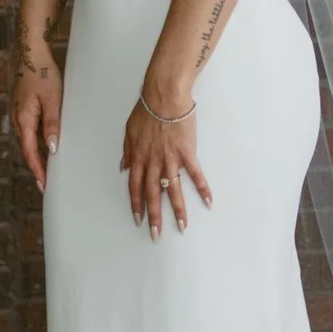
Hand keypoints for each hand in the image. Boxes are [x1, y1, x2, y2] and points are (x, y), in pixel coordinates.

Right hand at [10, 56, 61, 190]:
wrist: (30, 53)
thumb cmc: (42, 73)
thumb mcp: (52, 99)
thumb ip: (52, 124)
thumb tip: (52, 148)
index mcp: (24, 119)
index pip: (30, 152)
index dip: (38, 170)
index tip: (44, 185)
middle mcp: (18, 119)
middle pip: (27, 149)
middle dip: (36, 167)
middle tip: (46, 184)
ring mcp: (18, 113)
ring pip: (27, 141)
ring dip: (36, 156)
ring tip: (47, 169)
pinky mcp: (22, 108)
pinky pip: (28, 130)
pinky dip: (36, 142)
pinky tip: (45, 144)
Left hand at [124, 93, 211, 236]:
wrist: (164, 96)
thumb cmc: (146, 110)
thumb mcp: (129, 131)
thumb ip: (127, 151)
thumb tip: (124, 167)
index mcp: (139, 158)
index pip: (135, 187)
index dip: (137, 204)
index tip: (139, 219)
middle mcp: (153, 163)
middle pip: (152, 194)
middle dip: (154, 216)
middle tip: (156, 235)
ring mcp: (171, 159)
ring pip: (173, 190)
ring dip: (177, 210)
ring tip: (182, 227)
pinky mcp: (187, 153)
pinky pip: (196, 174)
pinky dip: (203, 188)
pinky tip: (208, 201)